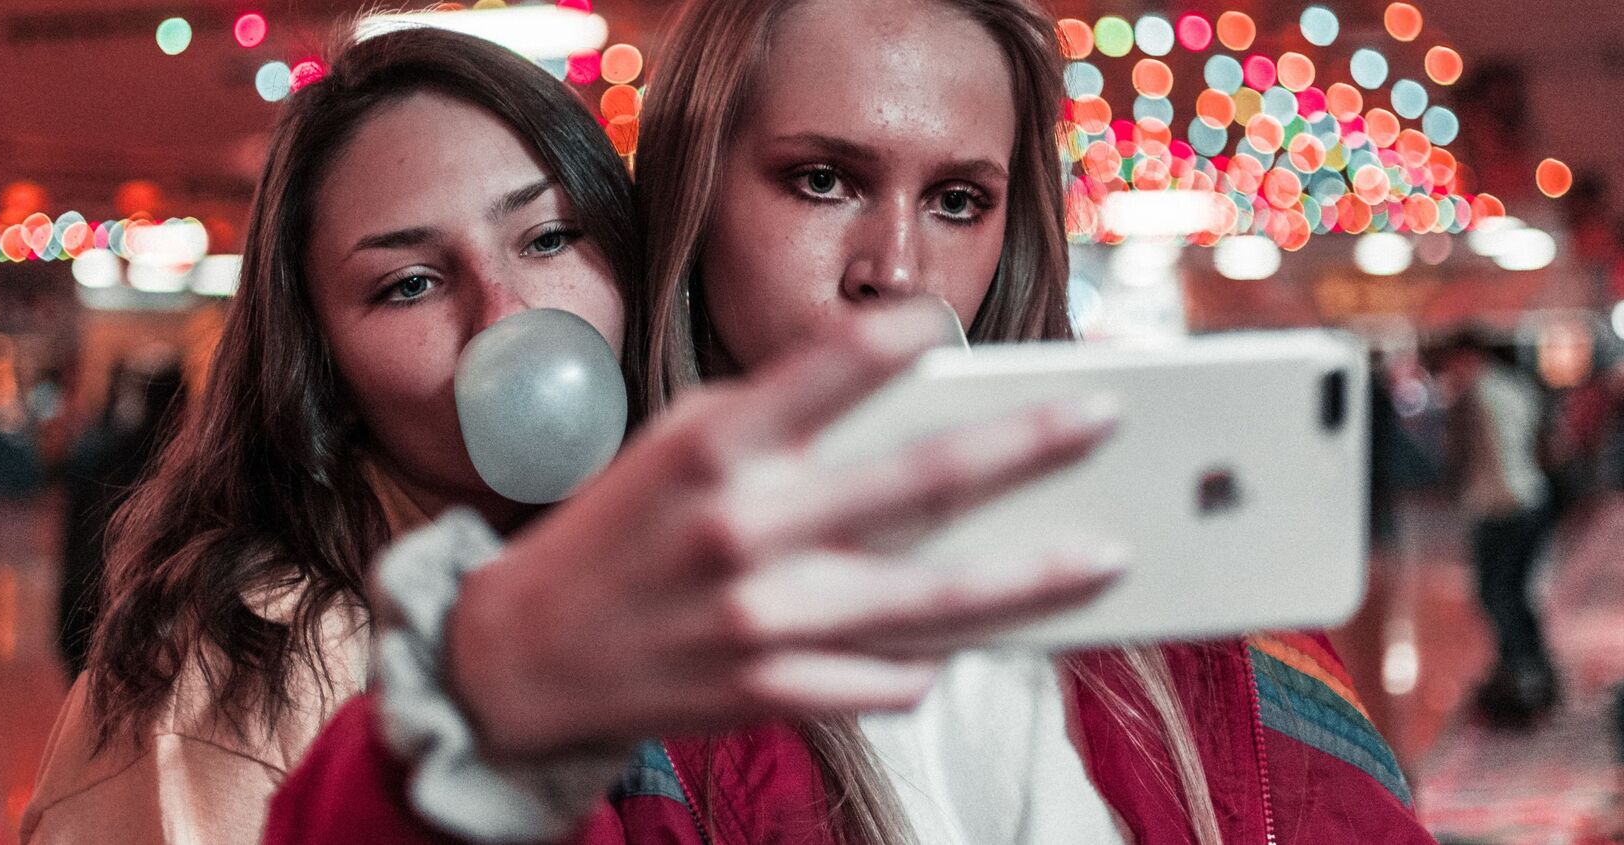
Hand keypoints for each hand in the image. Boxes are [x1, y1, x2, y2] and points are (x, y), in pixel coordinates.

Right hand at [447, 302, 1123, 758]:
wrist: (520, 658)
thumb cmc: (619, 533)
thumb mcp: (677, 446)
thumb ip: (780, 424)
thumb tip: (913, 415)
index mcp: (714, 443)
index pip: (829, 367)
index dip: (901, 336)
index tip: (955, 323)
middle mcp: (743, 526)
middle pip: (919, 482)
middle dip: (1027, 445)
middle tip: (1100, 419)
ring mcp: (761, 619)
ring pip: (931, 601)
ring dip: (1030, 578)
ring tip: (1103, 556)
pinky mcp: (768, 693)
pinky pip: (888, 679)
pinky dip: (939, 658)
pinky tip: (971, 638)